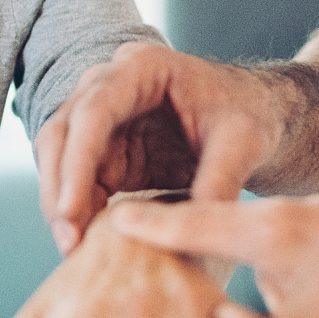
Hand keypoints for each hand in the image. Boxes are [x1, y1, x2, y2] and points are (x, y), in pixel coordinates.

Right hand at [36, 41, 285, 254]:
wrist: (259, 118)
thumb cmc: (253, 116)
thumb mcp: (243, 145)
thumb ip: (217, 183)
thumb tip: (189, 236)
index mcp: (144, 67)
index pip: (95, 110)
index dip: (77, 161)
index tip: (70, 211)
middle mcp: (112, 84)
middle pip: (63, 133)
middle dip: (59, 188)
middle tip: (68, 241)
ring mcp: (105, 119)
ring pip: (60, 159)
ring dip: (61, 204)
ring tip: (73, 250)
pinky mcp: (108, 151)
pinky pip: (78, 181)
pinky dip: (77, 211)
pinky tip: (85, 243)